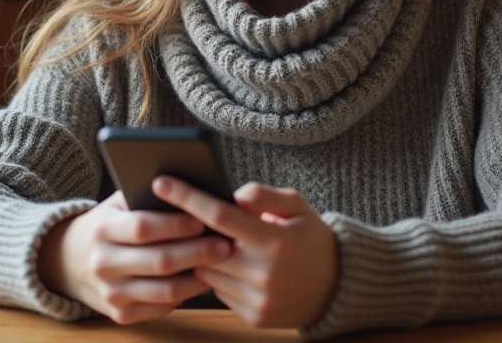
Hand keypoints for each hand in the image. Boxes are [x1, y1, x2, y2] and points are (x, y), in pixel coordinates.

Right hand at [37, 190, 232, 324]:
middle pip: (159, 261)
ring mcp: (111, 293)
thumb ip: (145, 197)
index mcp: (102, 229)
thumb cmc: (107, 224)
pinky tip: (201, 279)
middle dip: (197, 252)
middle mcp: (103, 264)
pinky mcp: (120, 314)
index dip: (176, 225)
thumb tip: (191, 191)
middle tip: (224, 243)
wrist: (68, 261)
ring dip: (198, 277)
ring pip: (165, 291)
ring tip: (219, 262)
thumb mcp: (116, 204)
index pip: (143, 227)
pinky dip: (186, 295)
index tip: (203, 219)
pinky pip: (161, 308)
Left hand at [153, 177, 338, 328]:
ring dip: (206, 257)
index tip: (162, 184)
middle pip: (206, 248)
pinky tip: (236, 267)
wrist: (338, 286)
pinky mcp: (254, 317)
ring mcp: (258, 299)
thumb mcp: (297, 205)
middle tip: (188, 218)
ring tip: (221, 244)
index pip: (220, 216)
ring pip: (207, 273)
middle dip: (194, 232)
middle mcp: (264, 273)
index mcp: (275, 240)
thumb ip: (262, 195)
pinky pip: (219, 293)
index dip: (188, 198)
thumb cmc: (312, 238)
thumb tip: (229, 196)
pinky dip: (220, 278)